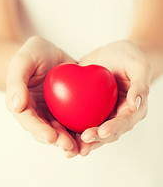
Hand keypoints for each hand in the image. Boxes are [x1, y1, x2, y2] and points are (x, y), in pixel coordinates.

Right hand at [5, 36, 78, 156]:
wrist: (49, 51)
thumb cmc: (33, 53)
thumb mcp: (23, 61)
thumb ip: (17, 82)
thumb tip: (17, 106)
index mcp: (23, 104)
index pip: (29, 121)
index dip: (39, 130)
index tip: (51, 137)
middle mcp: (37, 111)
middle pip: (46, 130)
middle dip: (58, 140)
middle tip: (70, 146)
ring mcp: (52, 110)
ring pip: (60, 129)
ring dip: (70, 139)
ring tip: (82, 147)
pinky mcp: (67, 107)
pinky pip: (74, 119)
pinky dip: (81, 128)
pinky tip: (91, 132)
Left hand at [76, 40, 152, 155]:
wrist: (112, 53)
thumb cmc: (128, 57)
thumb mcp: (138, 66)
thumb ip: (139, 85)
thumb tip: (135, 104)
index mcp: (132, 108)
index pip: (124, 122)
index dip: (114, 128)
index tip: (101, 131)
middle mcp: (117, 114)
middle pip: (107, 132)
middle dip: (95, 139)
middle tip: (83, 140)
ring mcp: (102, 112)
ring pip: (93, 130)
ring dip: (82, 140)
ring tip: (70, 146)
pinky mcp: (89, 108)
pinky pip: (80, 119)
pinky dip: (71, 127)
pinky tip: (60, 130)